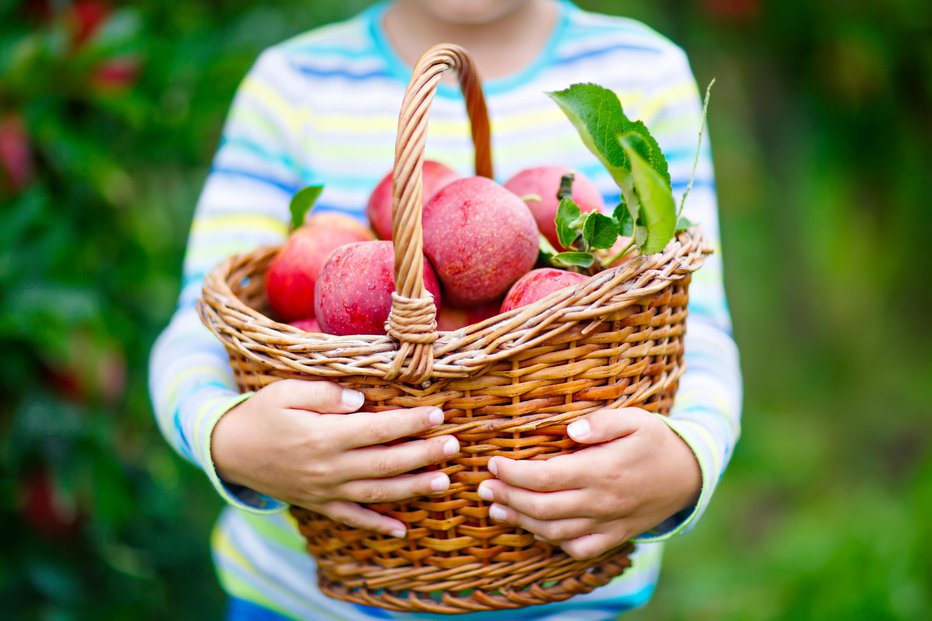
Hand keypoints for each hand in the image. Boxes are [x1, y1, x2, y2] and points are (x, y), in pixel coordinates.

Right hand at [211, 380, 457, 537]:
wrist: (228, 451)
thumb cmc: (261, 413)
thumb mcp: (286, 391)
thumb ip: (325, 393)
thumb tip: (362, 400)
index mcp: (324, 435)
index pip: (378, 429)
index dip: (410, 422)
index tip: (438, 413)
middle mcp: (328, 467)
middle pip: (386, 462)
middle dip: (424, 454)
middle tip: (455, 445)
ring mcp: (324, 490)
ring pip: (376, 493)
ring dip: (412, 488)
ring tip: (443, 481)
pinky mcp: (318, 505)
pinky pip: (352, 519)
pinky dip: (378, 525)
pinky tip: (402, 528)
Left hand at [477, 408, 700, 559]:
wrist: (691, 475)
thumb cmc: (657, 441)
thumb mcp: (635, 419)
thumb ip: (601, 422)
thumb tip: (569, 430)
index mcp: (602, 471)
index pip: (546, 476)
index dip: (514, 473)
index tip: (493, 463)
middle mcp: (602, 502)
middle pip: (542, 507)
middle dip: (507, 497)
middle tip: (484, 487)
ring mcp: (608, 523)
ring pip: (555, 532)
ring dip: (521, 522)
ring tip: (497, 508)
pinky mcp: (615, 535)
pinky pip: (578, 548)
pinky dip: (552, 542)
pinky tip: (535, 527)